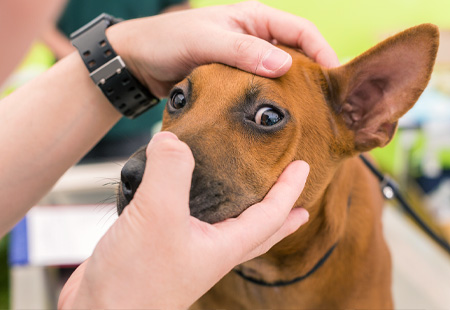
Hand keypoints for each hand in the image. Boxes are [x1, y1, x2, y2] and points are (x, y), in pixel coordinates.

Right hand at [58, 132, 309, 308]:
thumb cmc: (135, 282)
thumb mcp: (157, 216)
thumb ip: (169, 173)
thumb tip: (172, 139)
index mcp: (222, 246)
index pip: (271, 215)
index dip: (289, 188)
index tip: (304, 166)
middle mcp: (209, 250)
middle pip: (258, 232)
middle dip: (281, 213)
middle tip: (298, 200)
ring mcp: (186, 251)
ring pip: (226, 227)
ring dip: (245, 211)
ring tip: (250, 195)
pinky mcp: (160, 248)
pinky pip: (190, 221)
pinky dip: (200, 205)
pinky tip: (187, 197)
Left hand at [106, 1, 338, 96]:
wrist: (139, 61)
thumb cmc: (168, 41)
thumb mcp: (205, 41)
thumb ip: (242, 51)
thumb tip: (284, 64)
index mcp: (254, 19)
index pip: (301, 31)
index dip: (323, 52)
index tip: (334, 78)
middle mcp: (254, 38)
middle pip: (296, 54)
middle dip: (312, 75)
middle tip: (325, 103)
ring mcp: (245, 60)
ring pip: (279, 75)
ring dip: (292, 91)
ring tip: (306, 114)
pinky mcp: (235, 79)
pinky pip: (261, 89)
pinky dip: (271, 100)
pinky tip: (275, 117)